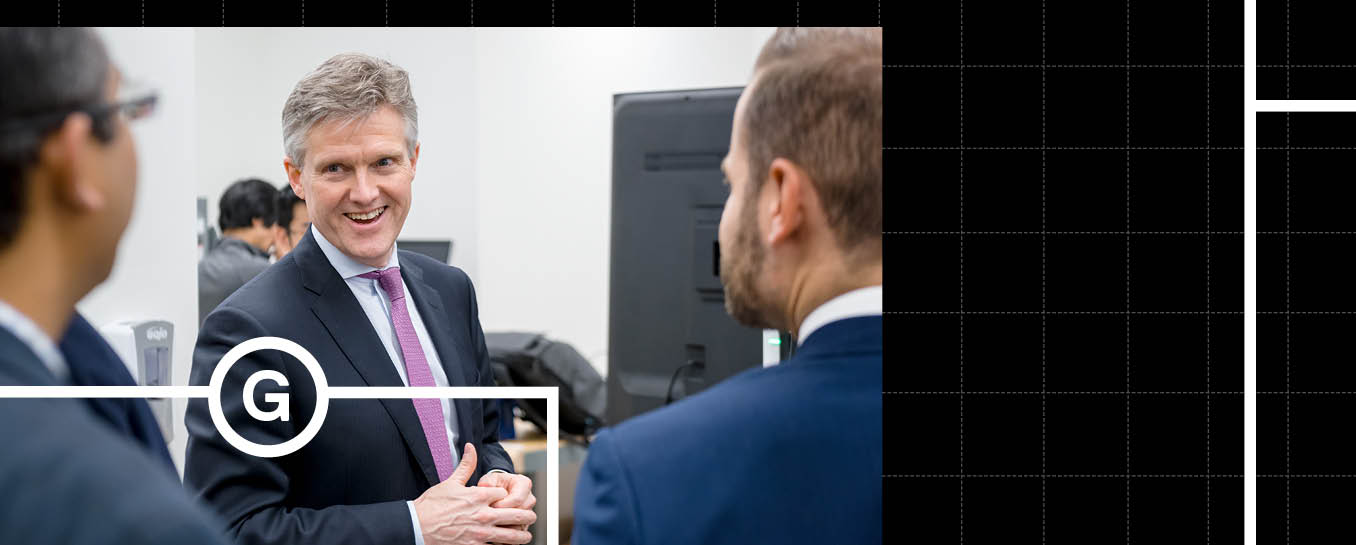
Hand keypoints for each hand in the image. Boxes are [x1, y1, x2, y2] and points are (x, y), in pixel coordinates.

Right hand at [412, 444, 536, 544]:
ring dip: (521, 535)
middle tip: (531, 517)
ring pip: (511, 535)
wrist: (417, 526)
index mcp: (479, 496)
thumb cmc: (431, 505)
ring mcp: (480, 533)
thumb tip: (471, 447)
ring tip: (526, 535)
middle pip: (516, 514)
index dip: (507, 496)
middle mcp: (483, 514)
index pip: (505, 494)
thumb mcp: (450, 482)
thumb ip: (466, 465)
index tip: (506, 499)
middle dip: (525, 515)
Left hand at [477, 471, 536, 534]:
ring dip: (505, 527)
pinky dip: (506, 536)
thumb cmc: (494, 484)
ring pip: (521, 526)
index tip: (491, 506)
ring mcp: (528, 512)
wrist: (497, 493)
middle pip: (522, 514)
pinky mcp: (524, 524)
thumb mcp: (490, 479)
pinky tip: (495, 533)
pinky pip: (518, 534)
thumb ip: (488, 482)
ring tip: (491, 525)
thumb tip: (485, 486)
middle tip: (491, 517)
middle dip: (505, 517)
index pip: (518, 499)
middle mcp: (529, 499)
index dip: (503, 505)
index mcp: (524, 484)